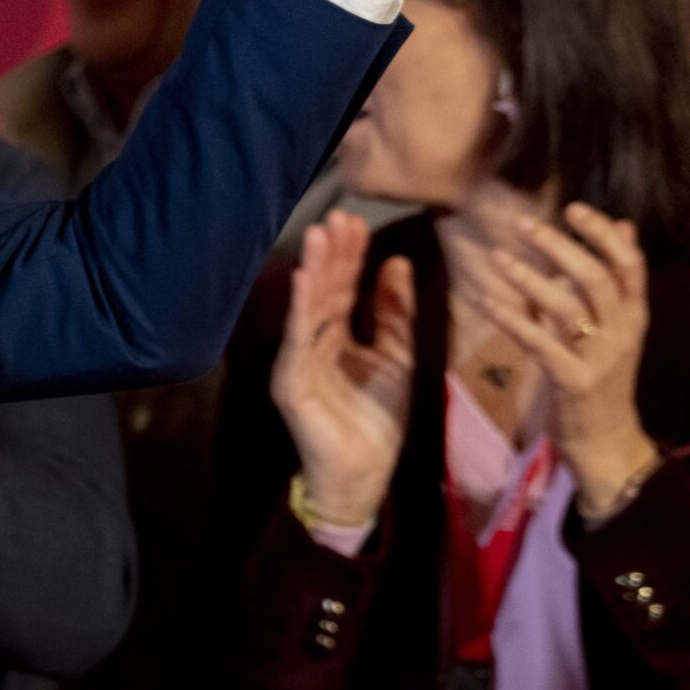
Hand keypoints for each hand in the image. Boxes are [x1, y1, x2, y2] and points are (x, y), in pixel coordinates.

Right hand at [273, 211, 415, 524]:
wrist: (365, 473)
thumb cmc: (378, 419)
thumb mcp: (398, 356)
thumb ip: (394, 313)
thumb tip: (397, 262)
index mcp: (336, 336)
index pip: (342, 288)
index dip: (350, 256)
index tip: (357, 221)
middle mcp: (312, 342)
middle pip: (324, 290)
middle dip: (331, 254)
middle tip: (338, 215)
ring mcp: (298, 360)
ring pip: (309, 307)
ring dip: (314, 269)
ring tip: (319, 232)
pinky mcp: (291, 380)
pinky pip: (299, 338)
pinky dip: (302, 307)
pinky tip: (307, 280)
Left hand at [480, 203, 657, 512]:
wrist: (607, 442)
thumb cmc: (603, 378)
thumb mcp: (619, 328)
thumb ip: (617, 281)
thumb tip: (623, 225)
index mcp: (635, 316)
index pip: (629, 264)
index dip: (603, 233)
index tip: (573, 208)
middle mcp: (623, 333)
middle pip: (596, 277)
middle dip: (560, 246)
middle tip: (523, 224)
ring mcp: (600, 358)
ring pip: (568, 306)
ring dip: (529, 278)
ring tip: (497, 257)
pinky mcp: (572, 381)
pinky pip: (538, 342)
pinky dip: (511, 318)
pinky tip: (485, 302)